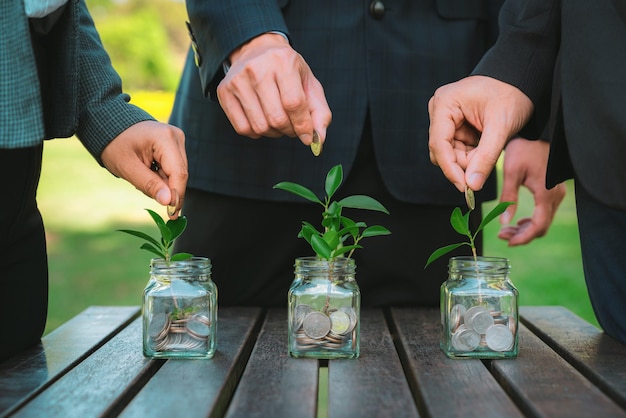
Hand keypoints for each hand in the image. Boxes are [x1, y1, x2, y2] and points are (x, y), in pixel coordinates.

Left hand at [100, 120, 187, 218]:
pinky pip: (173, 167)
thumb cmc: (115, 144)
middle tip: (143, 188)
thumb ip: (149, 185)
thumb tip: (168, 202)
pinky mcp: (175, 144)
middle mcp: (176, 137)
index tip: (172, 215)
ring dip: (162, 182)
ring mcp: (177, 139)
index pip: (179, 173)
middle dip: (166, 188)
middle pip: (180, 174)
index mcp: (165, 138)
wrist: (110, 124)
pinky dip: (161, 175)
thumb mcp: (128, 167)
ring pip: (177, 172)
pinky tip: (146, 170)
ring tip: (141, 175)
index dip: (177, 195)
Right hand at [217, 32, 331, 145]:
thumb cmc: (288, 70)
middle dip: (289, 130)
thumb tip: (318, 141)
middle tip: (293, 127)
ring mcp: (237, 80)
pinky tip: (262, 120)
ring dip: (274, 133)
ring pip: (260, 127)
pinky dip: (257, 133)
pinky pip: (243, 128)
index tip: (308, 137)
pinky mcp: (224, 91)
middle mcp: (257, 69)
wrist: (256, 49)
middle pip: (276, 118)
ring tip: (279, 122)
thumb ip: (320, 113)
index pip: (293, 104)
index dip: (303, 126)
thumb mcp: (309, 84)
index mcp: (283, 62)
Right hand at [428, 76, 533, 191]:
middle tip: (486, 166)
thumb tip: (472, 186)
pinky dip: (472, 154)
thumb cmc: (512, 94)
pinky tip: (486, 146)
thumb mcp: (500, 127)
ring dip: (469, 160)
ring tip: (490, 149)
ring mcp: (446, 118)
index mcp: (444, 104)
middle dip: (463, 163)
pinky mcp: (454, 125)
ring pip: (450, 153)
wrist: (522, 79)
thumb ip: (485, 157)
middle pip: (442, 151)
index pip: (438, 144)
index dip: (450, 169)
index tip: (466, 188)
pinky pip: (457, 148)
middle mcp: (440, 110)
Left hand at [498, 138, 565, 244]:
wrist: (539, 131)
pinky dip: (532, 220)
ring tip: (506, 230)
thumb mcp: (511, 172)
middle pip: (542, 227)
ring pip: (543, 221)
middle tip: (502, 236)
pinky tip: (518, 220)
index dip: (523, 238)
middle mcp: (555, 196)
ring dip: (525, 229)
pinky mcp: (553, 189)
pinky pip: (544, 212)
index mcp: (545, 193)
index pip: (538, 226)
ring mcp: (556, 193)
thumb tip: (503, 222)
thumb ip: (508, 198)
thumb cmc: (524, 148)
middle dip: (522, 235)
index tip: (507, 242)